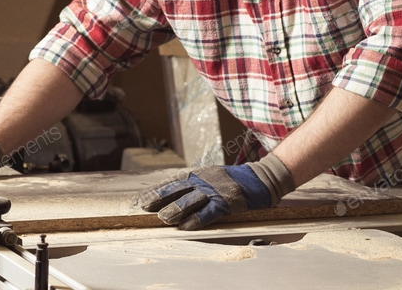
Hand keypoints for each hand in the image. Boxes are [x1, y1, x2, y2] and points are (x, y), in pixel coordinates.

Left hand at [136, 153, 295, 229]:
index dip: (156, 190)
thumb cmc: (233, 181)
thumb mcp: (210, 177)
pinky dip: (197, 219)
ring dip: (176, 209)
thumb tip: (173, 197)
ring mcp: (215, 190)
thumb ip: (194, 185)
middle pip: (177, 188)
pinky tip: (187, 226)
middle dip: (160, 197)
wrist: (260, 178)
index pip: (172, 182)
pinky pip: (209, 211)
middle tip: (145, 206)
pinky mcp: (227, 201)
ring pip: (191, 199)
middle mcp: (204, 180)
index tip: (141, 199)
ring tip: (163, 218)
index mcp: (198, 174)